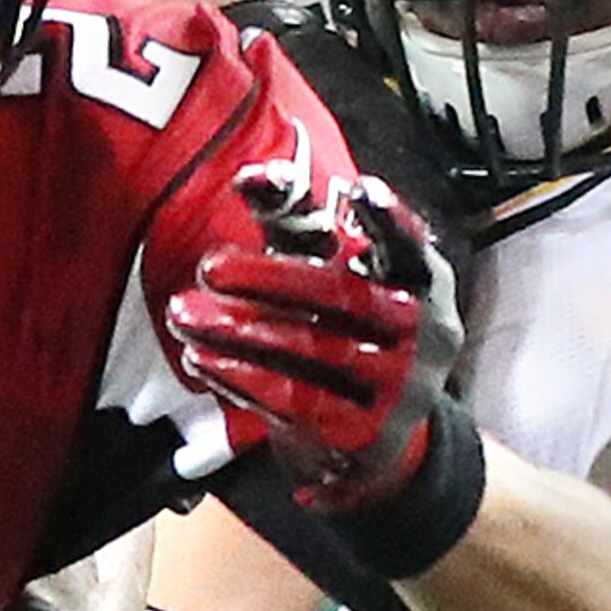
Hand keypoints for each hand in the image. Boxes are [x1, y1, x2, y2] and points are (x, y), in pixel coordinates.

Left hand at [165, 165, 465, 504]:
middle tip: (210, 266)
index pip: (409, 246)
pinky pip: (299, 401)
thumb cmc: (340, 326)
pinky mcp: (367, 433)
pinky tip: (201, 359)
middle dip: (272, 279)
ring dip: (242, 332)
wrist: (368, 435)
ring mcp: (404, 387)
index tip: (359, 190)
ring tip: (184, 315)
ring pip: (315, 350)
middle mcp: (426, 330)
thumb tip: (254, 175)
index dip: (388, 219)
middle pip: (345, 297)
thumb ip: (296, 222)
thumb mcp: (328, 271)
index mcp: (422, 280)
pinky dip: (245, 378)